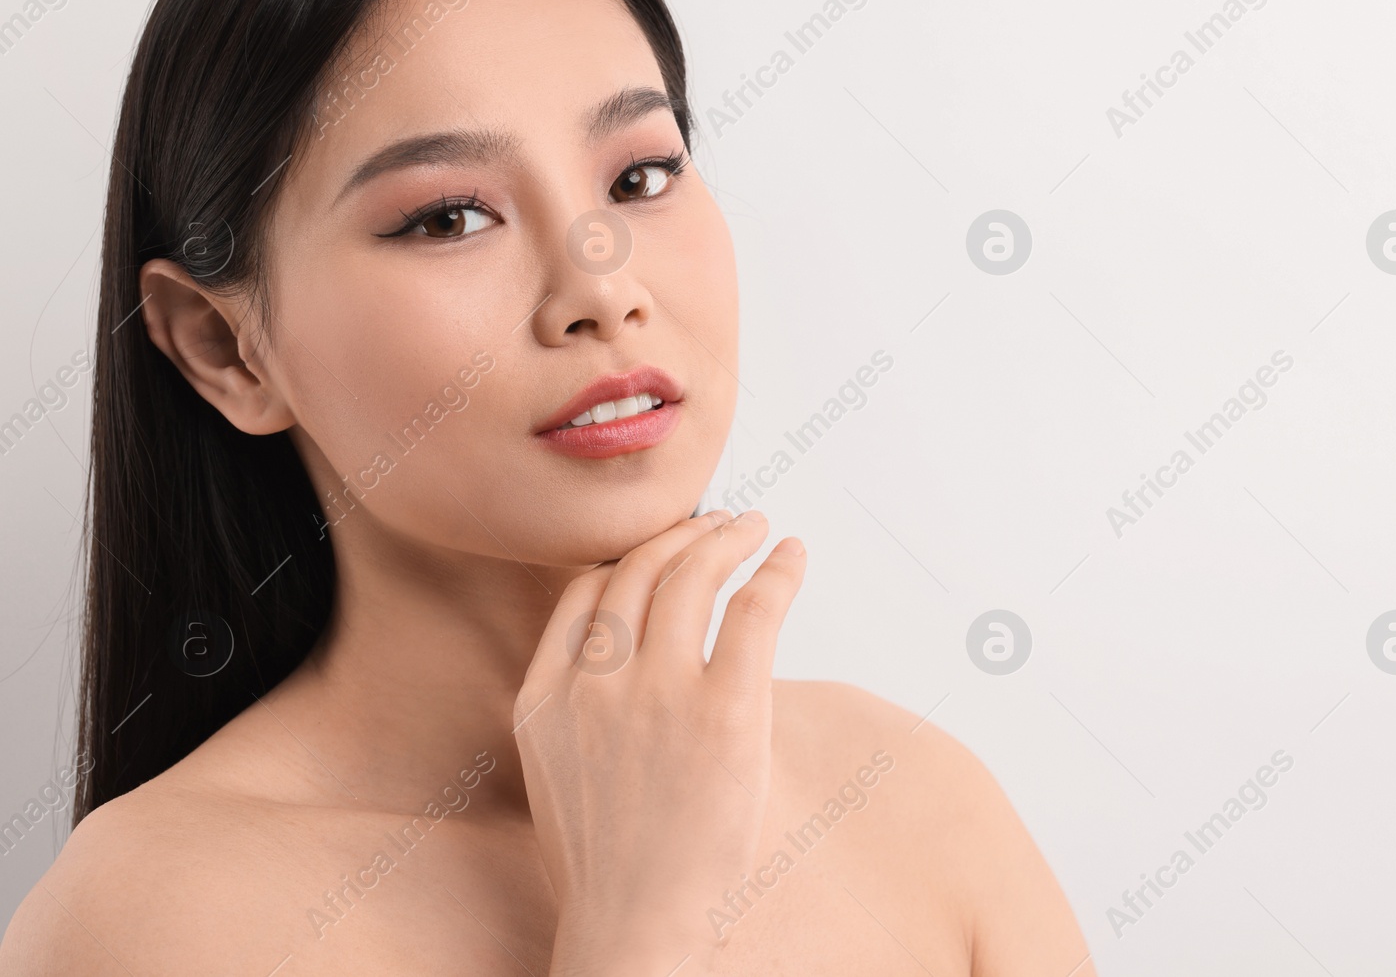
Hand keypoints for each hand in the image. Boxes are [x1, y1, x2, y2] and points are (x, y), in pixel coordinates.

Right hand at [512, 509, 805, 974]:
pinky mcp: (723, 711)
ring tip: (756, 527)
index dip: (625, 559)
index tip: (662, 549)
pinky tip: (794, 555)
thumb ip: (579, 711)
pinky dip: (777, 572)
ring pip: (690, 578)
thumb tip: (625, 667)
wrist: (635, 932)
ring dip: (727, 538)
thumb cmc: (610, 868)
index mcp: (543, 701)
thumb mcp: (558, 778)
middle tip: (719, 522)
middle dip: (680, 537)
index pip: (582, 596)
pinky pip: (753, 613)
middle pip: (635, 574)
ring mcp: (654, 695)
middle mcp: (592, 685)